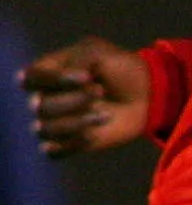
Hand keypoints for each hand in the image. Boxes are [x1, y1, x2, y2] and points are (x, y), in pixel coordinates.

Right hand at [20, 37, 150, 156]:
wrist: (148, 94)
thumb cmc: (120, 68)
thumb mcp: (99, 53)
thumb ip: (76, 60)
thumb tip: (62, 82)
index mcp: (46, 73)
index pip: (29, 79)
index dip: (54, 80)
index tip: (87, 76)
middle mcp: (45, 98)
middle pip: (39, 106)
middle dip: (73, 100)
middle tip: (100, 91)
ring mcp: (56, 122)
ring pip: (44, 130)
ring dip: (74, 123)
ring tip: (104, 114)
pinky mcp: (70, 142)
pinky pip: (53, 152)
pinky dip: (70, 145)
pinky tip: (93, 134)